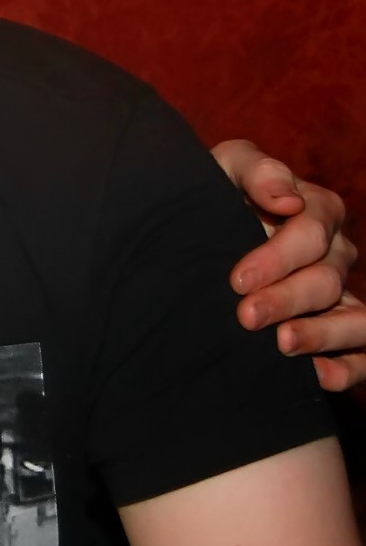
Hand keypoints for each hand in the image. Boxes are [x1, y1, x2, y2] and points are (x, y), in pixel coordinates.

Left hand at [212, 139, 362, 391]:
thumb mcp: (227, 168)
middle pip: (326, 279)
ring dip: (323, 334)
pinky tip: (320, 377)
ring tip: (283, 345)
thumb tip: (288, 200)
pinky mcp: (339, 331)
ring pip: (356, 319)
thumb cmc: (215, 194)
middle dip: (287, 299)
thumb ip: (257, 171)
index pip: (312, 233)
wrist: (197, 232)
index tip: (237, 279)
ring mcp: (341, 294)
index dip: (277, 257)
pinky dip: (349, 367)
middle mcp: (335, 254)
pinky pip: (363, 353)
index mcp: (317, 211)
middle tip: (246, 316)